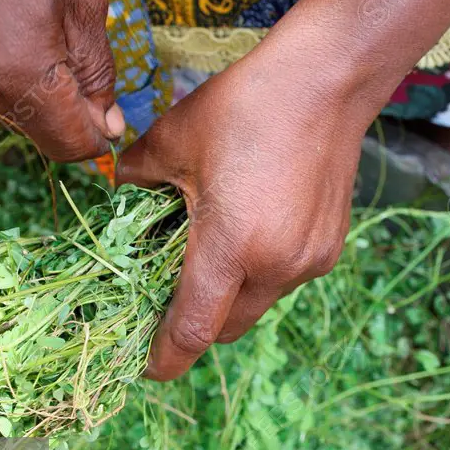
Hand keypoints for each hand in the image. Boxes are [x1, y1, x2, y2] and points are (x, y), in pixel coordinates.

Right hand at [0, 0, 123, 161]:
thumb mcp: (84, 1)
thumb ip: (98, 75)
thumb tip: (107, 128)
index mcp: (19, 73)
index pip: (68, 145)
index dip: (94, 135)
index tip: (105, 116)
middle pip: (38, 131)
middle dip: (59, 102)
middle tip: (56, 39)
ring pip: (5, 115)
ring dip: (23, 89)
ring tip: (15, 27)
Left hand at [117, 44, 372, 380]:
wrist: (327, 81)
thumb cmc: (246, 105)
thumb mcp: (173, 138)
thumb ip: (136, 179)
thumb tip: (120, 193)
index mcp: (232, 245)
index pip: (193, 330)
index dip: (165, 357)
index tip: (148, 368)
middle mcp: (277, 266)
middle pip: (226, 329)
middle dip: (196, 326)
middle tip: (169, 296)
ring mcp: (310, 261)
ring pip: (257, 305)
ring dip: (230, 295)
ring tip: (213, 248)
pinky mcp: (329, 248)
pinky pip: (283, 280)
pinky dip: (259, 271)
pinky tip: (252, 227)